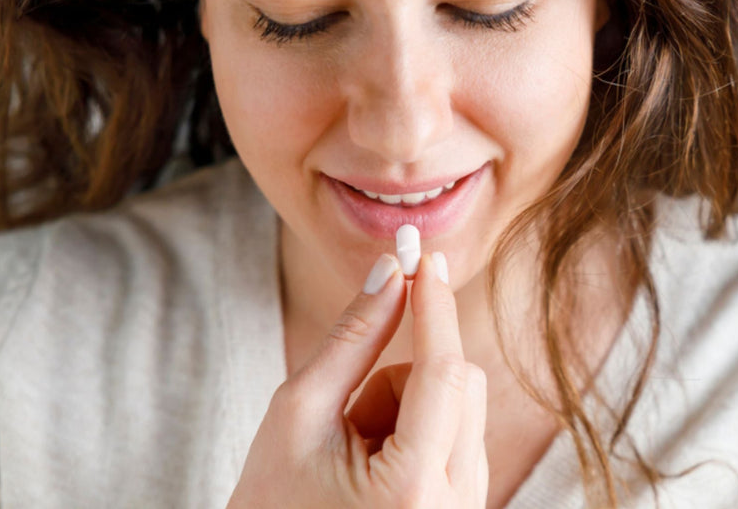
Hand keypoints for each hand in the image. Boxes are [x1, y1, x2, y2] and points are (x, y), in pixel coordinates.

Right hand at [227, 253, 488, 508]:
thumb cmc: (270, 505)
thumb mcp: (296, 415)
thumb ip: (350, 340)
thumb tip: (390, 270)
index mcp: (411, 488)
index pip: (443, 371)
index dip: (434, 305)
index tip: (425, 254)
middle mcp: (457, 504)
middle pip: (460, 382)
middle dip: (404, 376)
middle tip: (348, 415)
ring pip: (461, 405)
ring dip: (408, 407)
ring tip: (354, 455)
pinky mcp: (467, 507)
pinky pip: (460, 435)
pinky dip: (419, 430)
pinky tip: (375, 470)